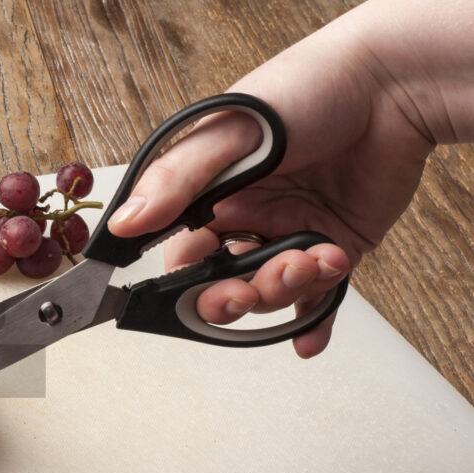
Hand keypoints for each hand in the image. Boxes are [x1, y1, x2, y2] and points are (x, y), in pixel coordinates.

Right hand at [107, 16, 435, 357]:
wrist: (393, 85)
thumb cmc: (309, 88)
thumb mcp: (229, 133)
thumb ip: (176, 183)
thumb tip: (126, 223)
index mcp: (210, 194)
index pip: (182, 256)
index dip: (187, 281)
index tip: (202, 287)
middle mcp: (247, 217)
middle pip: (224, 284)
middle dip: (236, 297)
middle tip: (250, 291)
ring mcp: (291, 233)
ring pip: (272, 292)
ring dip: (287, 290)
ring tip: (314, 258)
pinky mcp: (336, 244)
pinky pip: (319, 296)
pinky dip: (314, 321)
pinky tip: (310, 339)